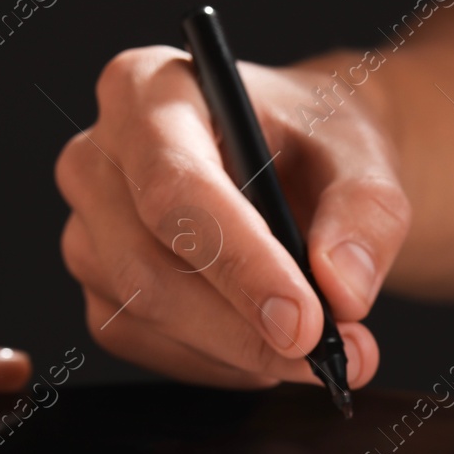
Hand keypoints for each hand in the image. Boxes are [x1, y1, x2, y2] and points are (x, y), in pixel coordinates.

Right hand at [55, 46, 410, 388]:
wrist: (298, 163)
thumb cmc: (313, 142)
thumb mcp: (362, 155)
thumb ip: (365, 214)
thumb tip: (343, 290)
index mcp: (147, 91)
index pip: (175, 188)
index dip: (240, 262)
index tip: (304, 321)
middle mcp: (97, 159)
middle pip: (149, 266)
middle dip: (246, 328)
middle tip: (333, 355)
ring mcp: (88, 231)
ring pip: (148, 317)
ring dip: (243, 351)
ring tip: (317, 344)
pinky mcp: (101, 292)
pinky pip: (150, 348)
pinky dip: (221, 362)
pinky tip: (266, 342)